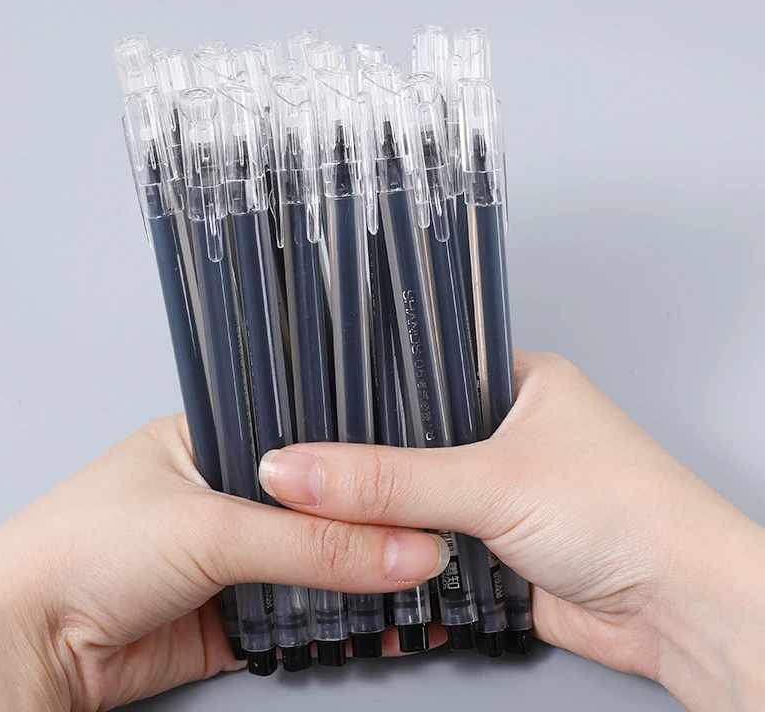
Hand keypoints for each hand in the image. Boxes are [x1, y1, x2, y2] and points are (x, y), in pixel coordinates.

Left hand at [0, 416, 448, 710]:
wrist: (26, 647)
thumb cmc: (79, 550)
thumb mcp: (212, 528)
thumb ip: (316, 543)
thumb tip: (403, 547)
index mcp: (215, 440)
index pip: (310, 443)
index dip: (362, 462)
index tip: (415, 478)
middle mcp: (225, 495)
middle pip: (316, 507)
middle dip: (367, 524)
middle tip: (428, 529)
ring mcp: (229, 556)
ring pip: (312, 562)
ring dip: (355, 577)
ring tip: (416, 576)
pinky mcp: (231, 614)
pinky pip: (298, 614)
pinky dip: (333, 622)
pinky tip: (373, 619)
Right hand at [259, 351, 764, 710]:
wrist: (680, 610)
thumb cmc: (630, 513)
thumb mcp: (490, 481)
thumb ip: (387, 479)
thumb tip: (301, 470)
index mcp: (518, 381)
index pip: (423, 370)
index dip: (369, 390)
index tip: (311, 406)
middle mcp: (510, 430)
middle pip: (416, 439)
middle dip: (372, 461)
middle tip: (309, 464)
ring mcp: (504, 490)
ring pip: (421, 495)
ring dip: (389, 513)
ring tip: (329, 507)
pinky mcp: (499, 544)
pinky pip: (434, 543)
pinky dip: (406, 554)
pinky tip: (370, 553)